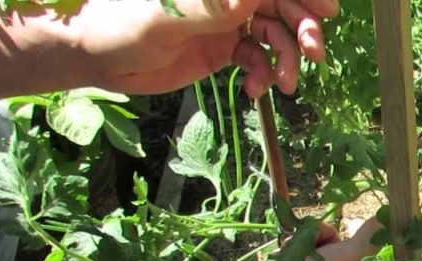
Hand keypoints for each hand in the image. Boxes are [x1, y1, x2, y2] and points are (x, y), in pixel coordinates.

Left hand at [68, 0, 339, 96]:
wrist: (95, 54)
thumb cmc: (121, 21)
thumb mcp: (168, 12)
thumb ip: (212, 4)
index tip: (326, 12)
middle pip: (282, 4)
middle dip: (303, 29)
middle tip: (313, 55)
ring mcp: (227, 20)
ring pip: (275, 34)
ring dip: (286, 59)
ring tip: (285, 85)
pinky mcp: (222, 47)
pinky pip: (257, 58)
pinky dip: (262, 75)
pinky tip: (254, 90)